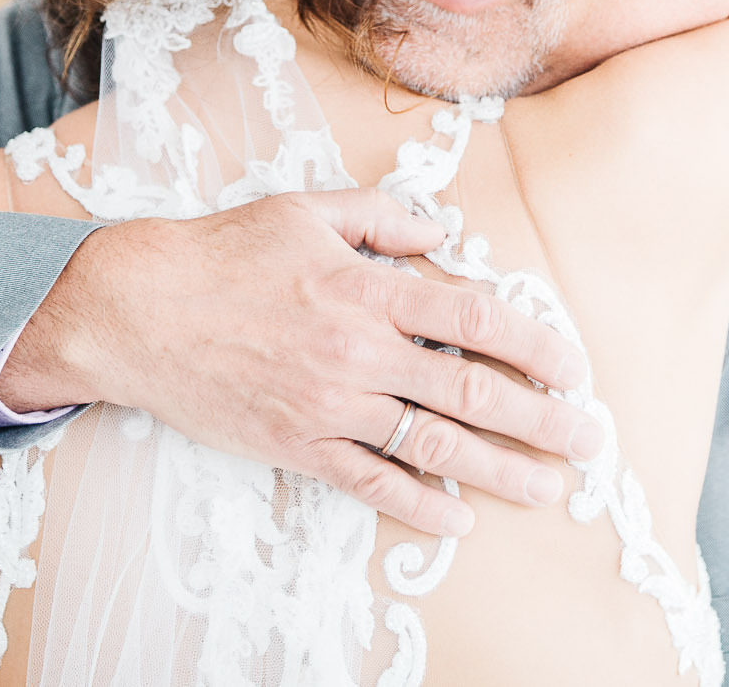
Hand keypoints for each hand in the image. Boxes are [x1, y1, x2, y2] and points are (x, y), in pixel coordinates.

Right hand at [0, 189, 600, 536]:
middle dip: (541, 418)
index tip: (574, 366)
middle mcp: (357, 351)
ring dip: (499, 470)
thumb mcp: (305, 209)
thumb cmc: (223, 251)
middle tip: (591, 439)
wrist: (137, 310)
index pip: (474, 317)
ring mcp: (328, 404)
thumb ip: (382, 216)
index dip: (533, 344)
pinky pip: (369, 482)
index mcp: (367, 288)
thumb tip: (442, 232)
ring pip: (431, 446)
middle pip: (470, 390)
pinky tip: (458, 519)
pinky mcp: (297, 444)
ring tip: (549, 489)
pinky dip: (418, 504)